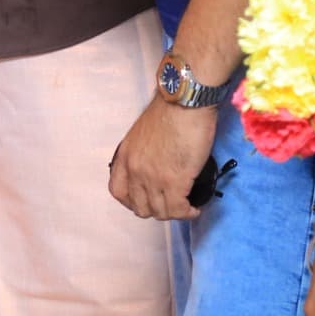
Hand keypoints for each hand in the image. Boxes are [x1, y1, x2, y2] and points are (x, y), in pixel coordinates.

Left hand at [108, 96, 212, 220]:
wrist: (184, 102)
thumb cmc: (169, 111)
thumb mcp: (142, 134)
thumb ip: (142, 153)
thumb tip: (155, 167)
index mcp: (125, 156)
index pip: (118, 191)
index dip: (132, 202)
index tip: (147, 201)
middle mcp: (134, 170)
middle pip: (140, 207)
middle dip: (157, 210)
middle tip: (171, 204)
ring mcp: (153, 178)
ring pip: (160, 212)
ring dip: (175, 213)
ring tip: (187, 206)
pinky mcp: (174, 181)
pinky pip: (178, 209)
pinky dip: (188, 212)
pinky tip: (195, 208)